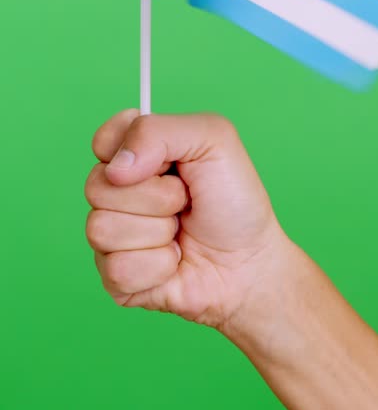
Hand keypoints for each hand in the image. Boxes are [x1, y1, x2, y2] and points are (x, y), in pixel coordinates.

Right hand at [85, 109, 284, 337]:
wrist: (249, 263)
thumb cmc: (235, 200)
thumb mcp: (213, 141)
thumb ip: (160, 132)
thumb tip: (116, 167)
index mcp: (139, 153)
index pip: (102, 141)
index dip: (129, 151)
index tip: (167, 162)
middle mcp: (119, 191)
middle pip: (96, 186)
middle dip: (155, 196)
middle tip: (185, 201)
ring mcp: (113, 235)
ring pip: (101, 229)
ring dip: (157, 233)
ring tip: (180, 233)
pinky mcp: (115, 277)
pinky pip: (116, 269)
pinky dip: (157, 267)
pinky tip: (174, 263)